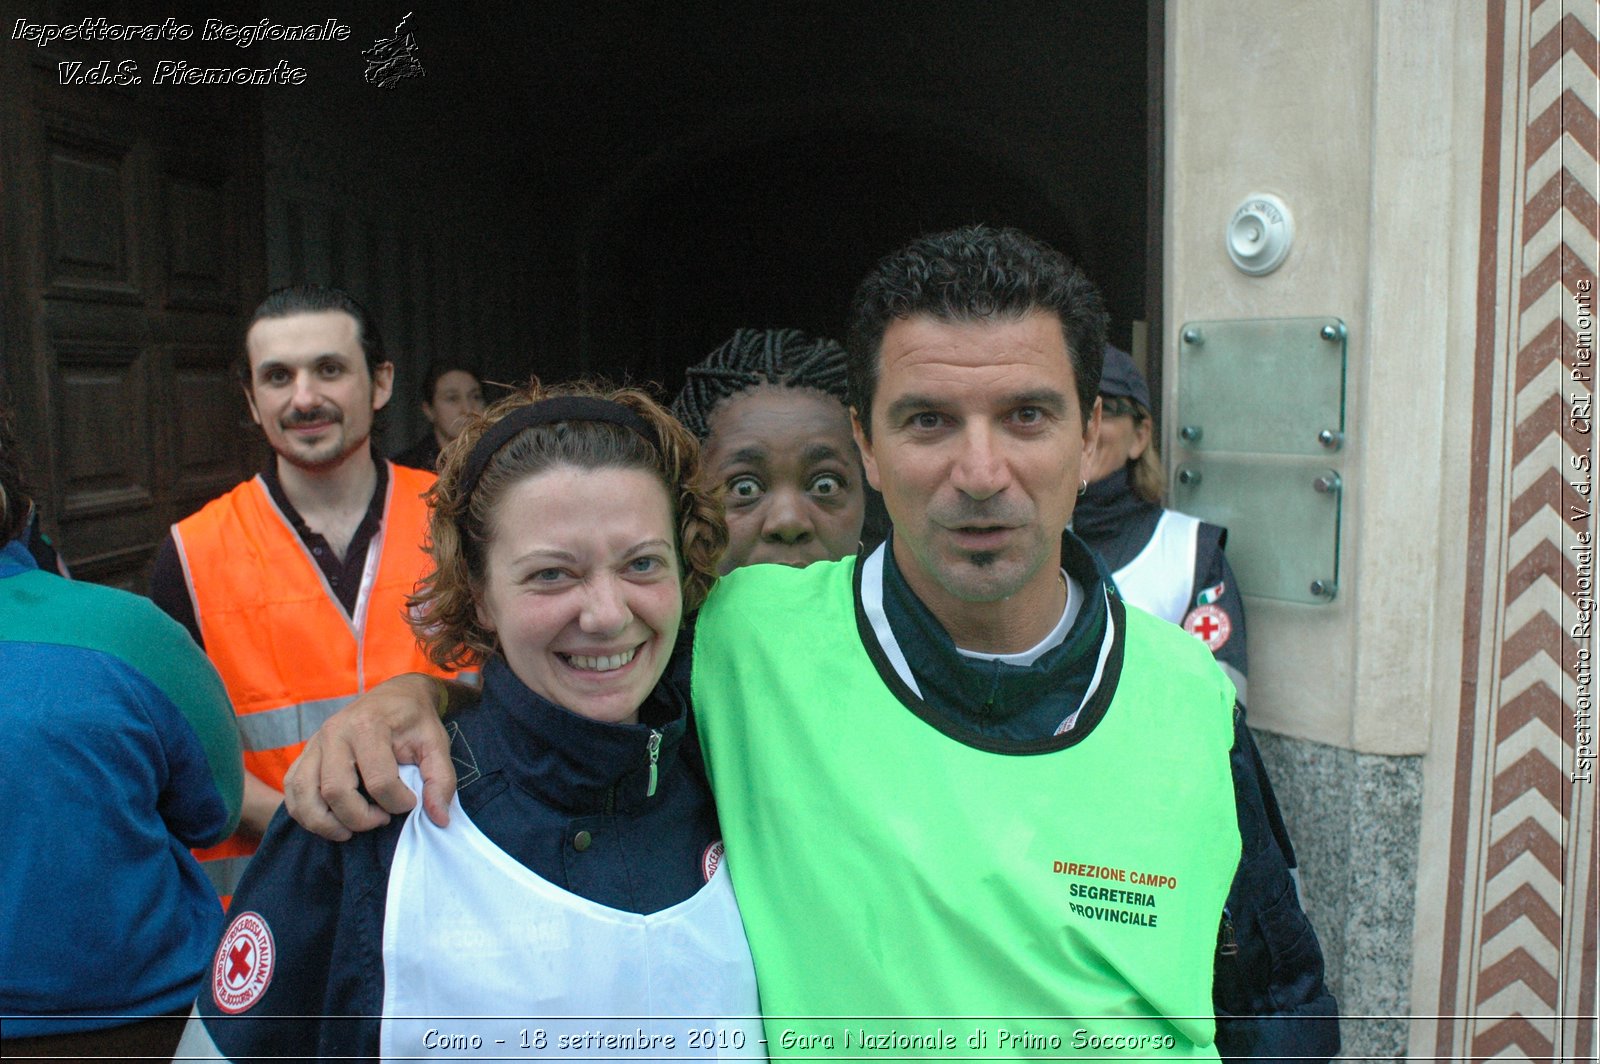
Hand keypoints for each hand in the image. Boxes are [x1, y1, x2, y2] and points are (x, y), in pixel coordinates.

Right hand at [283, 673, 458, 839]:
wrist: (394, 696)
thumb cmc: (415, 722)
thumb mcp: (436, 745)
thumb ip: (440, 780)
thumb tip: (439, 819)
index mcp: (369, 725)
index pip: (379, 781)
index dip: (398, 802)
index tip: (411, 802)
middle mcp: (335, 732)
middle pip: (335, 791)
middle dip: (361, 818)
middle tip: (383, 818)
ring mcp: (315, 743)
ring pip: (305, 795)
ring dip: (327, 823)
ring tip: (352, 830)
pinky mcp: (304, 754)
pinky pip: (292, 791)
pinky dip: (305, 813)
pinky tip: (331, 820)